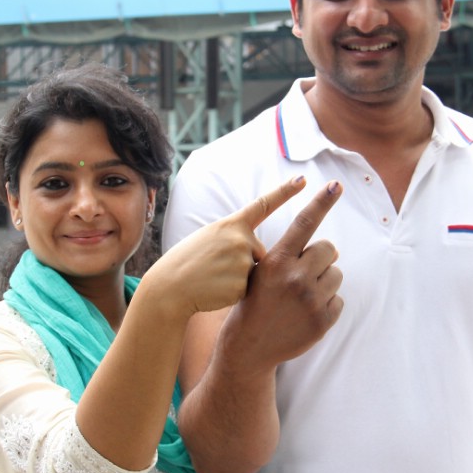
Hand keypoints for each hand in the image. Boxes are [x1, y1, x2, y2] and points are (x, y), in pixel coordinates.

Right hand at [145, 177, 315, 315]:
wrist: (169, 288)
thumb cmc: (187, 264)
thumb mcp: (209, 239)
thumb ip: (235, 238)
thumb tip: (257, 251)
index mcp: (231, 225)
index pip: (263, 204)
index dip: (285, 191)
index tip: (303, 179)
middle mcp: (240, 239)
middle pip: (259, 253)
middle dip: (244, 264)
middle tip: (215, 269)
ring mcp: (242, 261)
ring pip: (255, 273)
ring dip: (239, 279)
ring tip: (213, 280)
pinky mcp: (243, 284)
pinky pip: (250, 291)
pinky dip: (235, 293)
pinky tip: (216, 291)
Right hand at [215, 179, 343, 369]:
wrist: (248, 347)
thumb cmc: (253, 303)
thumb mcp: (259, 273)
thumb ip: (288, 256)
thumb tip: (328, 249)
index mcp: (277, 261)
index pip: (304, 223)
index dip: (322, 202)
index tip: (336, 185)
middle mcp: (295, 278)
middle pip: (329, 249)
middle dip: (321, 257)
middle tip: (305, 271)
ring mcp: (311, 300)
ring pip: (336, 274)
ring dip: (324, 280)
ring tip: (302, 295)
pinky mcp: (322, 321)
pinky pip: (338, 300)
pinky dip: (326, 304)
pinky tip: (305, 313)